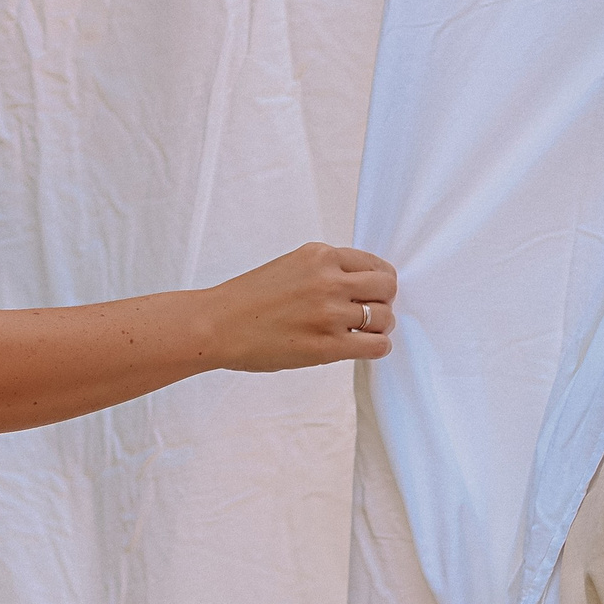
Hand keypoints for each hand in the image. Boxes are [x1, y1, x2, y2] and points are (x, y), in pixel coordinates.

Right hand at [208, 241, 396, 371]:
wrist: (216, 326)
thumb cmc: (246, 300)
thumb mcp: (289, 266)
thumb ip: (324, 270)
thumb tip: (359, 286)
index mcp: (318, 255)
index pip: (373, 263)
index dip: (379, 280)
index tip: (374, 291)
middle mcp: (328, 279)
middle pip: (387, 286)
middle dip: (384, 300)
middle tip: (372, 312)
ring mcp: (329, 312)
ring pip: (385, 317)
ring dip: (380, 327)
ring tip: (364, 332)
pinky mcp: (328, 344)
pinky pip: (377, 345)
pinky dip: (377, 347)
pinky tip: (362, 347)